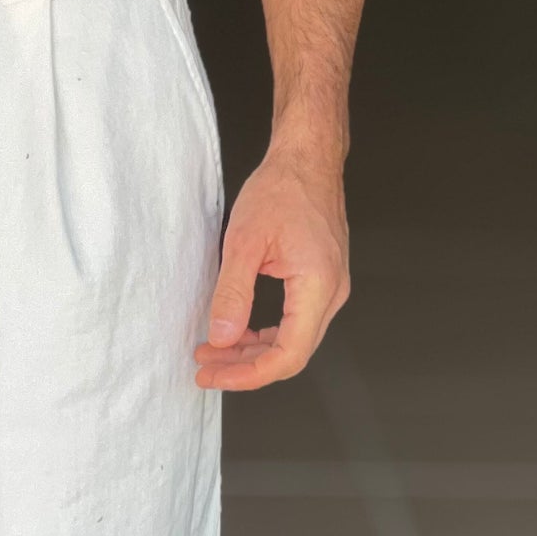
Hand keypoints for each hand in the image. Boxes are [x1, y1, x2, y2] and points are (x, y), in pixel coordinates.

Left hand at [194, 141, 349, 390]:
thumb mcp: (244, 240)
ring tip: (214, 350)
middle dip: (245, 366)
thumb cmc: (282, 189)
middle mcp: (331, 293)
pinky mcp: (321, 281)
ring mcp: (330, 288)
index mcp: (317, 286)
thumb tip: (222, 337)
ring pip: (294, 339)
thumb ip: (233, 292)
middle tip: (205, 367)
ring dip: (253, 350)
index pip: (288, 354)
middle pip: (291, 353)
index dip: (249, 374)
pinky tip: (239, 330)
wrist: (306, 159)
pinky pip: (296, 320)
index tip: (215, 376)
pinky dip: (266, 331)